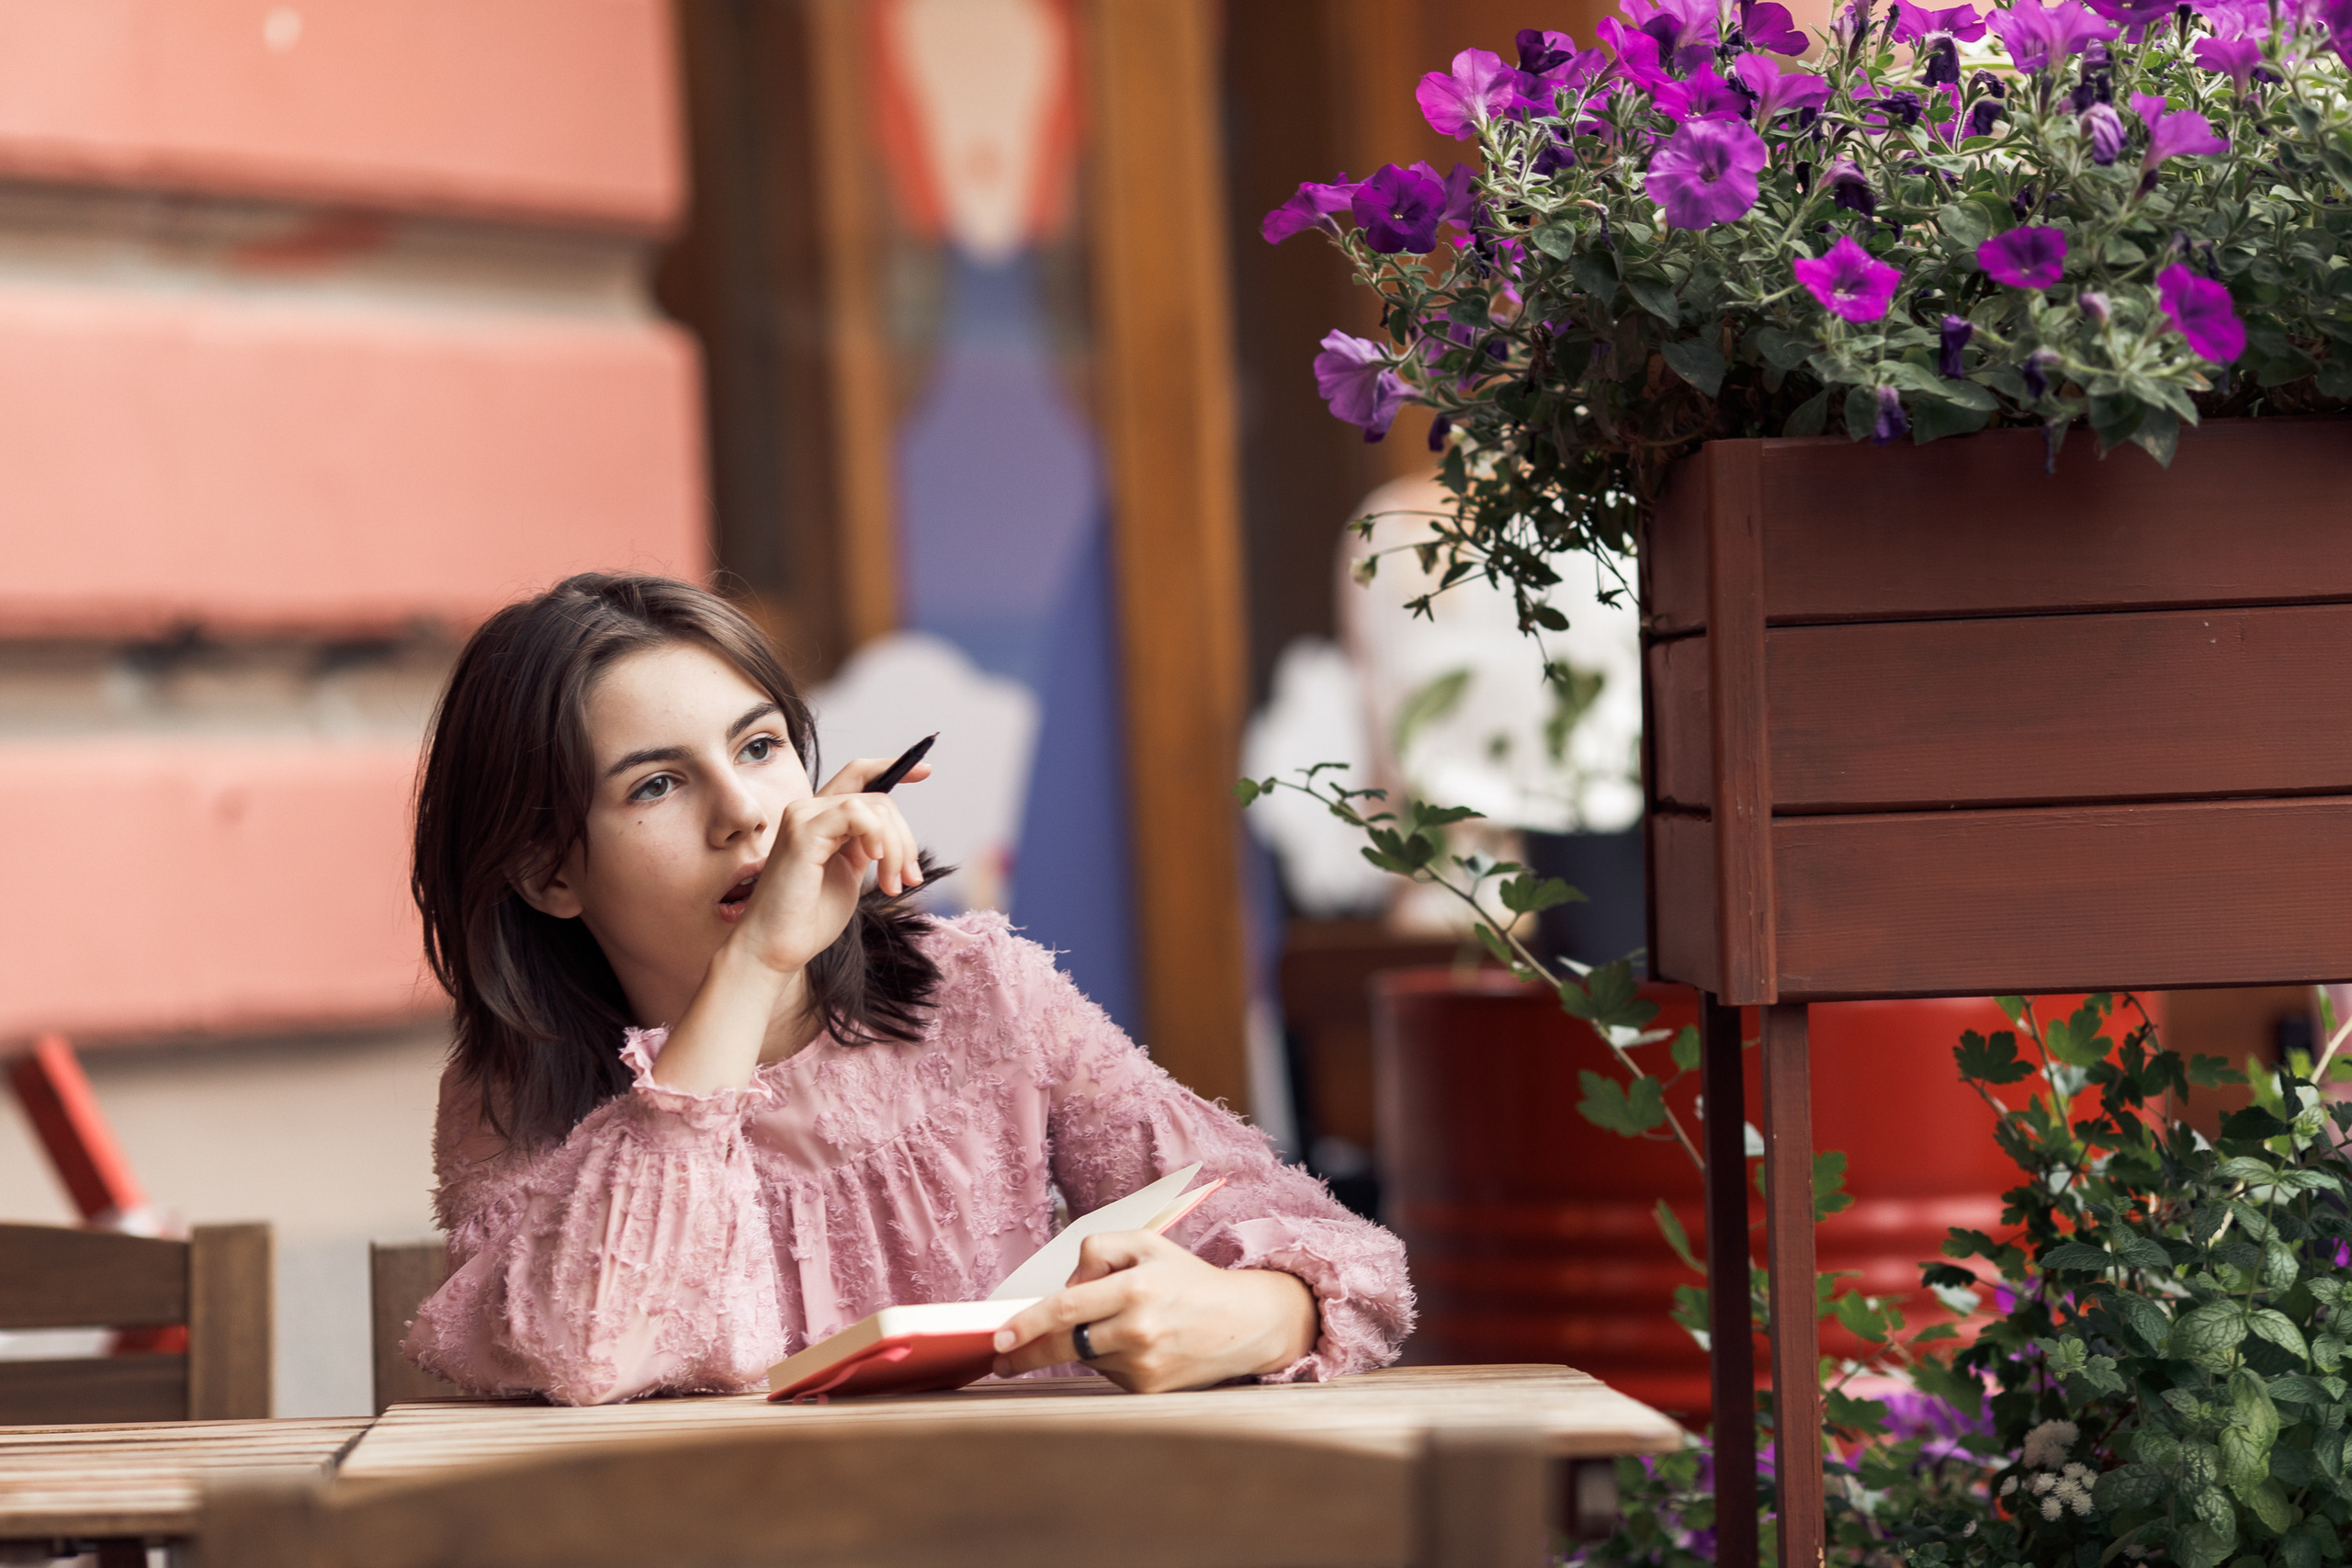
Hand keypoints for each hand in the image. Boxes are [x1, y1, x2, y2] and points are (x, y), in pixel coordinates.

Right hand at [726, 756, 929, 978]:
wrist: (776, 949)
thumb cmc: (808, 919)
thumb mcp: (848, 876)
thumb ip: (865, 848)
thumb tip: (892, 835)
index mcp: (821, 821)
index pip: (858, 776)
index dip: (893, 766)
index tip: (925, 770)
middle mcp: (809, 812)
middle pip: (878, 798)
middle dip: (905, 838)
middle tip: (911, 879)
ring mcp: (803, 817)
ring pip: (874, 806)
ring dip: (897, 847)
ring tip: (892, 885)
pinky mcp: (803, 831)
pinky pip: (855, 813)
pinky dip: (877, 835)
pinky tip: (876, 861)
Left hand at [988, 1232, 1318, 1392]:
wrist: (1241, 1322)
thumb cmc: (1188, 1278)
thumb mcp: (1146, 1244)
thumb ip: (1097, 1249)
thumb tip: (1065, 1285)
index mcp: (1134, 1288)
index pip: (1066, 1309)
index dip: (1027, 1324)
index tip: (999, 1337)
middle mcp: (1137, 1330)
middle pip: (1064, 1345)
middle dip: (1024, 1354)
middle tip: (1002, 1358)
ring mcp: (1143, 1364)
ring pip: (1084, 1357)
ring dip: (1078, 1345)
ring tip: (1109, 1326)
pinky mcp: (1148, 1389)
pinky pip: (1107, 1374)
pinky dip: (1106, 1359)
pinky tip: (1131, 1344)